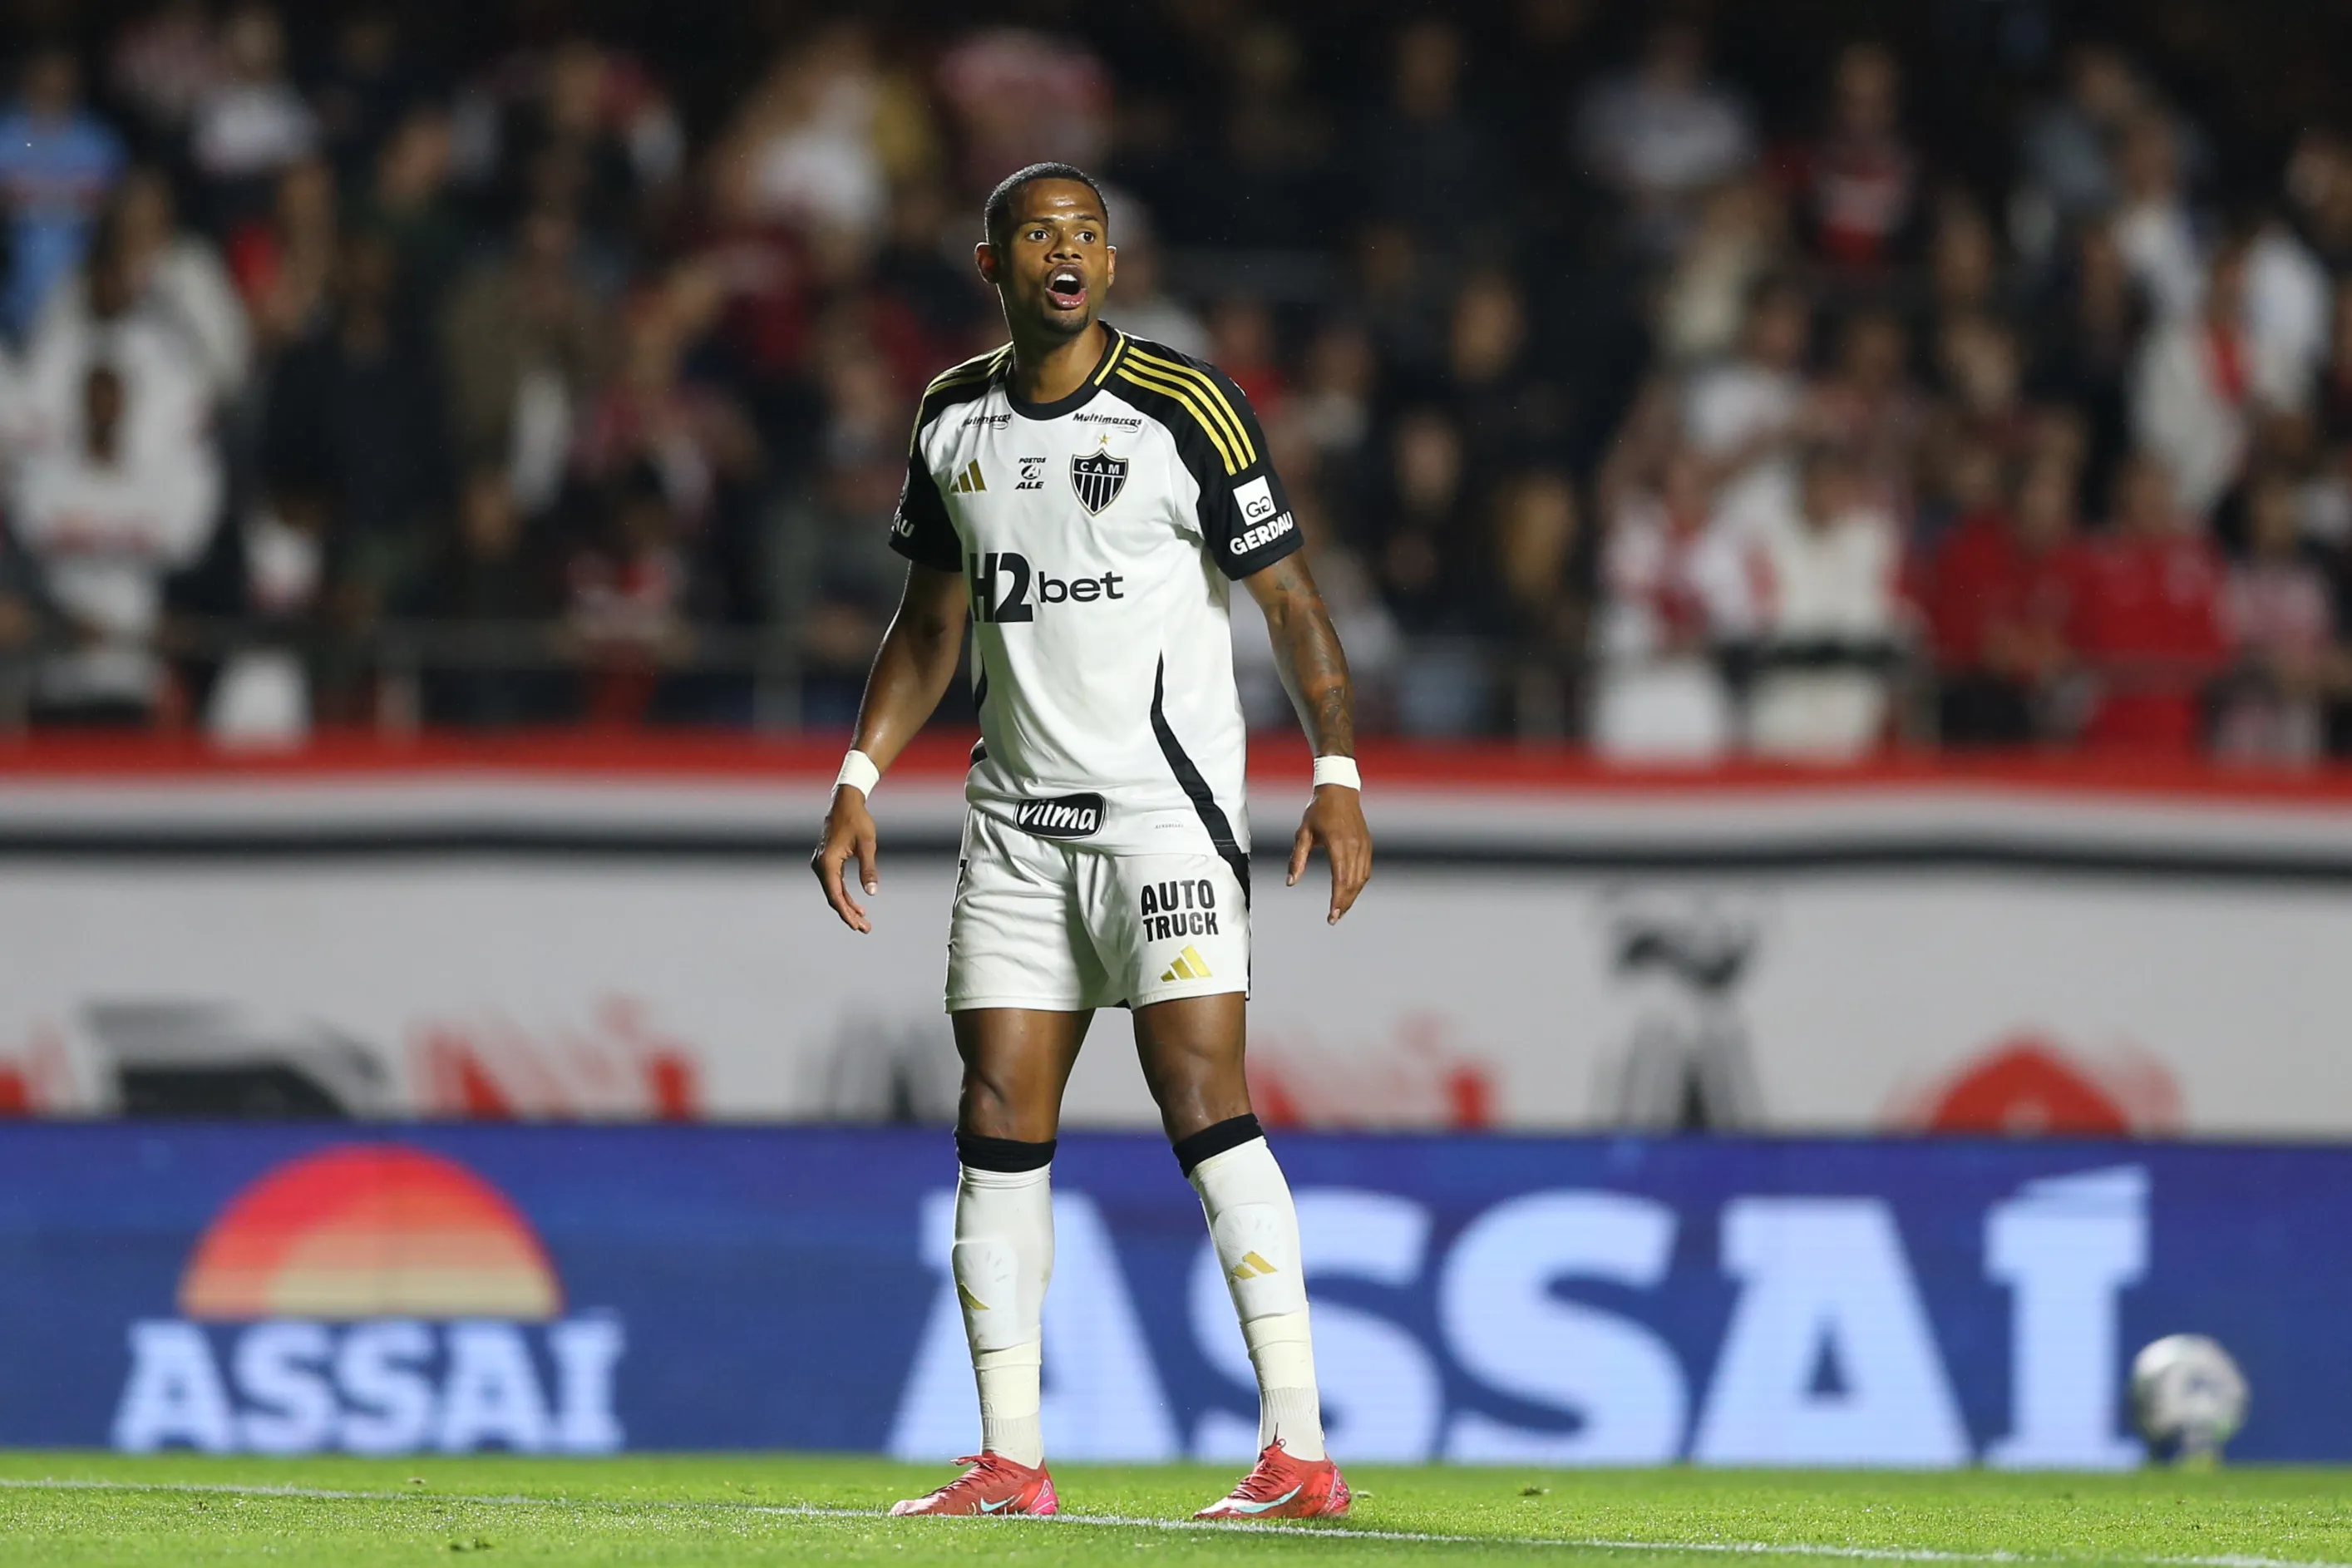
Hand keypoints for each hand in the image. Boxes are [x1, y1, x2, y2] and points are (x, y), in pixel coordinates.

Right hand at [810, 787, 879, 932]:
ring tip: (863, 922)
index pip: (835, 895)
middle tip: (865, 929)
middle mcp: (820, 865)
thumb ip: (869, 869)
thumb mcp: (867, 845)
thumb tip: (872, 892)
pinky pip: (835, 884)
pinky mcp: (827, 862)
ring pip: (834, 893)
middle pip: (834, 897)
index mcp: (827, 863)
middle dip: (849, 915)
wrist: (846, 802)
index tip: (857, 926)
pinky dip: (845, 896)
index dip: (846, 913)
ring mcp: (822, 864)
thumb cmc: (857, 820)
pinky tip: (857, 907)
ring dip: (848, 907)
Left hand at [1287, 784, 1371, 924]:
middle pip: (1352, 883)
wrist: (1339, 791)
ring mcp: (1363, 846)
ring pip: (1361, 879)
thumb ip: (1297, 859)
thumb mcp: (1303, 833)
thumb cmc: (1318, 811)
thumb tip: (1290, 882)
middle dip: (1344, 904)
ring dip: (1352, 896)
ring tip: (1341, 909)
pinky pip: (1366, 870)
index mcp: (1338, 843)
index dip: (1337, 900)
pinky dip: (1359, 884)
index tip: (1331, 915)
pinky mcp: (1367, 845)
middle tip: (1334, 918)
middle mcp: (1354, 846)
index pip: (1340, 879)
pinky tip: (1350, 892)